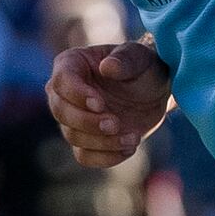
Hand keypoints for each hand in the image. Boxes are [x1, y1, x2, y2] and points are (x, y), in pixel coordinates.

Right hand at [49, 41, 173, 169]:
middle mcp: (64, 93)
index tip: (100, 104)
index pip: (61, 81)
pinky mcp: (85, 140)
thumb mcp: (139, 58)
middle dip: (88, 122)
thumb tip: (107, 66)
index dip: (77, 94)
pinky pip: (84, 156)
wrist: (154, 92)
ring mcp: (72, 118)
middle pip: (61, 111)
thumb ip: (125, 60)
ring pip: (73, 136)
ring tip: (133, 137)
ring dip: (103, 141)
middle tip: (116, 124)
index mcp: (71, 64)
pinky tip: (129, 148)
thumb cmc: (143, 67)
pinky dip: (106, 157)